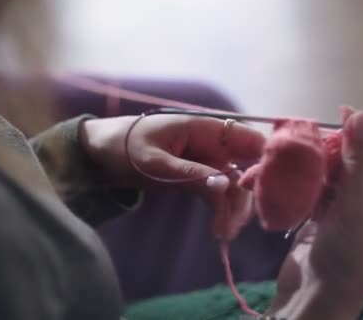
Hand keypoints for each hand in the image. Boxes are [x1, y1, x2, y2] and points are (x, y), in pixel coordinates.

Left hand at [80, 114, 264, 238]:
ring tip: (224, 233)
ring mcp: (205, 161)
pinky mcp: (196, 177)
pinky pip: (217, 193)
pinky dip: (221, 211)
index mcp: (203, 128)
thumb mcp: (155, 162)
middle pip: (244, 167)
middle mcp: (210, 144)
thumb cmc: (124, 147)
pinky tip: (219, 230)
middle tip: (235, 225)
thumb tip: (226, 186)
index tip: (265, 190)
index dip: (263, 161)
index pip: (247, 138)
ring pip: (233, 185)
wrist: (97, 155)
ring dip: (234, 209)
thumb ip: (191, 173)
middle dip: (245, 196)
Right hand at [267, 110, 362, 318]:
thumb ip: (359, 162)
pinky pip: (318, 184)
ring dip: (321, 159)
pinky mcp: (322, 213)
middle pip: (362, 158)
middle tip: (317, 133)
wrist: (311, 298)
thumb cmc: (344, 259)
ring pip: (337, 169)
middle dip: (342, 145)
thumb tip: (362, 115)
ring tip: (302, 151)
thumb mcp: (356, 209)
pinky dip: (308, 176)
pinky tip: (295, 169)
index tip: (345, 113)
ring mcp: (348, 207)